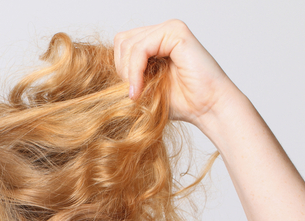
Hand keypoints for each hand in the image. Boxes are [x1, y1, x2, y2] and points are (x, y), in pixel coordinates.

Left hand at [113, 20, 238, 127]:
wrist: (208, 108)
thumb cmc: (181, 103)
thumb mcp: (144, 88)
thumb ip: (126, 76)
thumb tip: (97, 73)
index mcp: (156, 41)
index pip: (122, 45)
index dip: (119, 69)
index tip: (129, 93)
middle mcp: (163, 30)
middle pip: (121, 41)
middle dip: (121, 70)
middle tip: (133, 93)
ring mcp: (170, 28)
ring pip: (128, 44)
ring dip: (127, 73)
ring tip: (138, 93)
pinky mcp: (176, 32)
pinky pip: (140, 48)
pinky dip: (134, 72)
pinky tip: (139, 89)